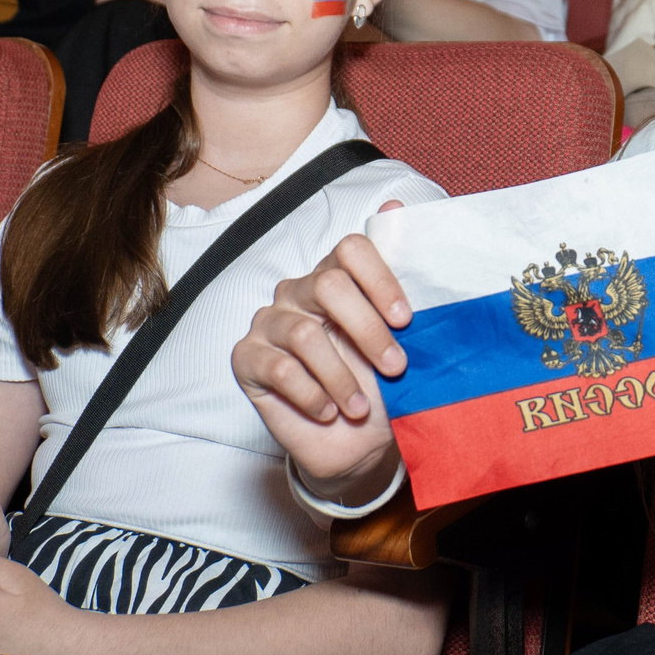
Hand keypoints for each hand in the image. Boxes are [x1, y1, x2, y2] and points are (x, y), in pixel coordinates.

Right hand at [233, 206, 410, 492]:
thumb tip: (395, 209)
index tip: (407, 320)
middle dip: (368, 330)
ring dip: (342, 377)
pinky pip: (278, 368)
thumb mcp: (407, 343)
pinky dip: (312, 395)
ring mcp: (270, 323)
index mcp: (339, 278)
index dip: (380, 279)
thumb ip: (403, 284)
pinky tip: (329, 412)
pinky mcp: (247, 358)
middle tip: (396, 368)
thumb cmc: (382, 387)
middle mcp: (300, 291)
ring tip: (362, 407)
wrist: (357, 445)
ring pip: (305, 335)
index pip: (351, 249)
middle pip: (329, 285)